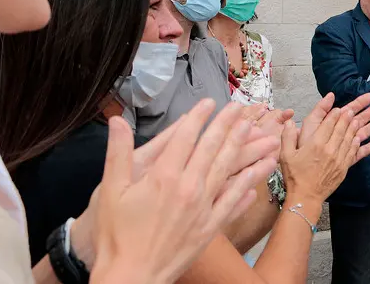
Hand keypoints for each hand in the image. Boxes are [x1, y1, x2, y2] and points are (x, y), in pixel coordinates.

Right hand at [89, 100, 271, 283]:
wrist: (130, 277)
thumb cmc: (116, 236)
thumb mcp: (110, 190)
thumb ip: (117, 152)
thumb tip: (117, 120)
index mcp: (163, 176)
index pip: (186, 137)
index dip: (199, 117)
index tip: (210, 103)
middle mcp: (188, 188)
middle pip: (212, 149)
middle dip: (227, 126)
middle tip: (240, 109)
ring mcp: (202, 208)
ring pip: (229, 171)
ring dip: (246, 150)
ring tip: (259, 134)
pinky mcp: (210, 227)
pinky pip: (232, 203)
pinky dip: (246, 188)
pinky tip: (256, 176)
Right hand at [280, 94, 369, 203]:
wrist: (305, 197)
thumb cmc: (294, 176)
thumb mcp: (285, 155)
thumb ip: (287, 136)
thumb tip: (289, 121)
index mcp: (315, 144)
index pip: (328, 125)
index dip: (334, 115)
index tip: (338, 109)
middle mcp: (329, 150)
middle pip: (341, 130)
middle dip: (346, 118)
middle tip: (351, 110)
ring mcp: (338, 159)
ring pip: (348, 140)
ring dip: (353, 128)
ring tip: (357, 119)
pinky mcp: (344, 168)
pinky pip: (352, 153)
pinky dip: (356, 144)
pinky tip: (358, 138)